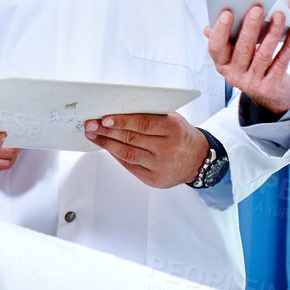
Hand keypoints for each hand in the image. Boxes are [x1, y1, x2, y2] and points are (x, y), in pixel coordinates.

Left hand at [84, 112, 208, 188]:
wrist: (199, 160)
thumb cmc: (181, 135)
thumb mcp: (173, 119)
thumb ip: (151, 114)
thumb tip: (119, 110)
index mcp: (173, 130)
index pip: (143, 123)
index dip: (122, 121)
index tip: (104, 119)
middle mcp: (167, 149)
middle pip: (131, 139)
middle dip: (107, 131)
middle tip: (90, 125)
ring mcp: (161, 166)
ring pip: (128, 154)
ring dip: (107, 144)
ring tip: (93, 136)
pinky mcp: (154, 179)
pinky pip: (130, 166)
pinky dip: (116, 156)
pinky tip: (107, 147)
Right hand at [207, 4, 289, 115]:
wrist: (268, 96)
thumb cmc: (249, 68)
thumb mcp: (233, 56)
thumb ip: (224, 40)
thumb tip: (209, 27)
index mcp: (222, 64)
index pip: (215, 47)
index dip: (220, 31)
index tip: (227, 13)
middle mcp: (234, 74)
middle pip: (242, 49)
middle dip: (250, 28)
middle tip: (257, 10)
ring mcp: (252, 82)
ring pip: (263, 54)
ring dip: (272, 33)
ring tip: (279, 16)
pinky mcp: (270, 86)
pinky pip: (281, 62)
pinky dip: (289, 45)